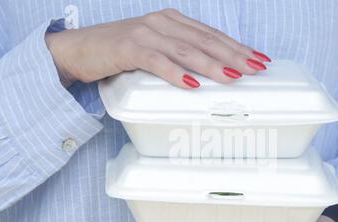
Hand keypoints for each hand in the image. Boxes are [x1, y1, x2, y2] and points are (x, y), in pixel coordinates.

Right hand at [45, 8, 270, 87]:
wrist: (79, 49)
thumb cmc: (120, 53)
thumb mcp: (156, 50)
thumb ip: (179, 56)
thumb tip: (207, 75)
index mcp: (172, 21)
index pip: (211, 34)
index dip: (237, 46)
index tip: (258, 59)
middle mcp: (162, 22)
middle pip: (205, 40)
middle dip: (233, 55)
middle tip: (255, 68)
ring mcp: (146, 33)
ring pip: (185, 50)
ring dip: (211, 65)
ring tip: (233, 77)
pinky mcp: (128, 47)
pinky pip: (156, 61)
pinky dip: (175, 73)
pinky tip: (192, 84)